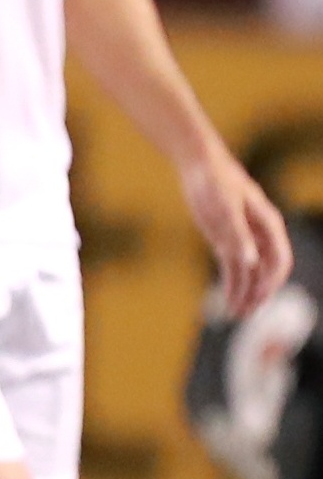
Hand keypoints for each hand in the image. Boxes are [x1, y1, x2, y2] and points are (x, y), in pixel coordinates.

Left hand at [184, 146, 294, 317]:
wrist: (198, 164)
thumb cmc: (215, 181)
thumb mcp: (224, 208)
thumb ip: (237, 235)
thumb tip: (250, 262)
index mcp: (268, 224)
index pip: (279, 260)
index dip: (271, 282)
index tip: (258, 299)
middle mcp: (260, 234)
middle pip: (266, 270)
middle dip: (259, 293)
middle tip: (245, 314)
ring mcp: (244, 238)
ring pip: (250, 272)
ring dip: (245, 293)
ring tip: (236, 314)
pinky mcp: (226, 239)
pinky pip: (234, 266)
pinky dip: (232, 283)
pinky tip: (228, 299)